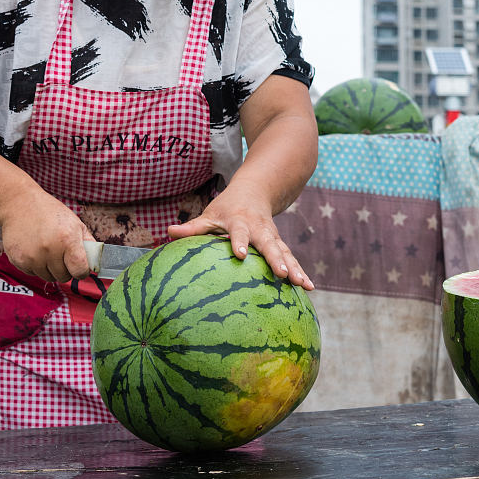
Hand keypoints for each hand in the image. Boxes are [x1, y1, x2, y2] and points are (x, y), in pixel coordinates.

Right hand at [0, 187, 92, 281]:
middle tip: (61, 254)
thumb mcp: (75, 223)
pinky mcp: (19, 260)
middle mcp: (50, 250)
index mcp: (67, 240)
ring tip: (46, 250)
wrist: (20, 203)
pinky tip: (34, 250)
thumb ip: (88, 244)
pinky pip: (32, 274)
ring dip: (50, 268)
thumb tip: (96, 262)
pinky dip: (35, 266)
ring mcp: (33, 257)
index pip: (80, 271)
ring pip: (48, 278)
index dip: (82, 271)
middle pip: (64, 277)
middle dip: (65, 268)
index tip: (80, 267)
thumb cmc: (50, 213)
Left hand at [167, 183, 313, 290]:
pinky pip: (291, 258)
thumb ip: (193, 227)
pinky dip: (301, 271)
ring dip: (295, 268)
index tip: (241, 254)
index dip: (240, 242)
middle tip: (283, 274)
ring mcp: (273, 237)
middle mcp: (260, 229)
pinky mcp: (280, 244)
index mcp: (240, 221)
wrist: (256, 190)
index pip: (240, 232)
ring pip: (285, 253)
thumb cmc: (226, 207)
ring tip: (302, 285)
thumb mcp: (210, 214)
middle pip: (269, 245)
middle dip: (276, 259)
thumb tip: (169, 232)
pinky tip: (308, 288)